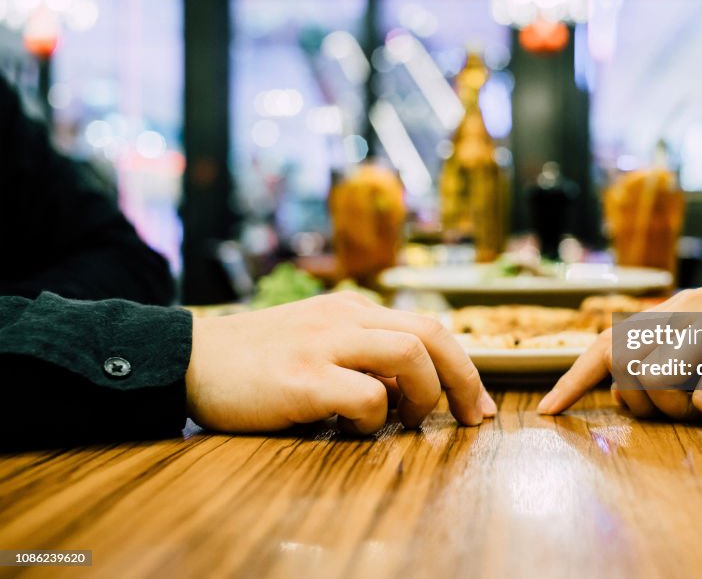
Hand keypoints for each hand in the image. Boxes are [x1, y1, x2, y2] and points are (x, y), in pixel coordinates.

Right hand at [186, 291, 495, 434]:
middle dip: (465, 379)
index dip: (464, 367)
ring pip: (410, 355)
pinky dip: (375, 418)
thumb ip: (362, 355)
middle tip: (472, 418)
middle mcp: (346, 317)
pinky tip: (354, 428)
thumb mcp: (318, 341)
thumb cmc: (258, 360)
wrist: (190, 358)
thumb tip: (411, 389)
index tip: (476, 404)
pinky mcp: (303, 378)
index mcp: (353, 308)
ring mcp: (324, 344)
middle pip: (431, 334)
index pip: (428, 327)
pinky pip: (367, 395)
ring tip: (405, 420)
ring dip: (424, 395)